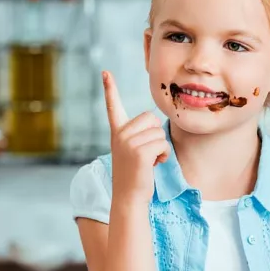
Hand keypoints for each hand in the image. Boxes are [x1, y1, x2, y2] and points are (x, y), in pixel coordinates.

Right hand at [102, 71, 170, 203]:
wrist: (129, 198)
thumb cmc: (135, 176)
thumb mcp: (132, 151)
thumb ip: (139, 135)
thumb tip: (154, 124)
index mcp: (117, 132)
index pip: (113, 106)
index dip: (109, 89)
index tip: (105, 72)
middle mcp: (120, 135)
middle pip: (150, 118)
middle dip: (155, 134)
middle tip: (147, 153)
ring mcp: (128, 143)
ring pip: (158, 132)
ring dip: (160, 147)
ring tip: (149, 161)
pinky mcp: (139, 152)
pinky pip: (162, 143)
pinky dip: (163, 155)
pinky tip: (154, 165)